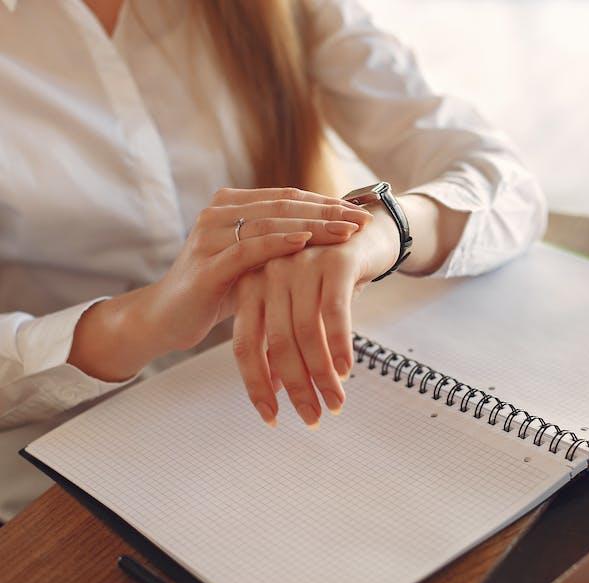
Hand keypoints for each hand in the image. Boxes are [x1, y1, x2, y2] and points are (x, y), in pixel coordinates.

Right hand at [148, 188, 371, 353]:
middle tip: (362, 220)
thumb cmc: (217, 291)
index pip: (288, 198)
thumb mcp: (254, 263)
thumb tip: (333, 239)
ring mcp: (210, 235)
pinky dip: (279, 244)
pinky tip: (306, 242)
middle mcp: (219, 213)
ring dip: (313, 226)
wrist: (166, 318)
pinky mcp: (207, 264)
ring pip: (270, 223)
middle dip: (327, 212)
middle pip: (284, 205)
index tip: (361, 213)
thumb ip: (281, 245)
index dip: (326, 203)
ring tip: (346, 231)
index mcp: (231, 206)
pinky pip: (249, 249)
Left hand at [230, 201, 399, 427]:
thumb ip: (281, 341)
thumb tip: (273, 387)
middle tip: (312, 417)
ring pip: (306, 332)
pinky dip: (340, 346)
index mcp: (251, 286)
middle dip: (295, 387)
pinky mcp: (334, 261)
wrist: (366, 233)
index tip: (271, 417)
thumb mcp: (299, 307)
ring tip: (334, 402)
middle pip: (275, 343)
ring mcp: (301, 264)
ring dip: (321, 374)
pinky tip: (346, 371)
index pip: (244, 345)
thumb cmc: (328, 277)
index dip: (256, 385)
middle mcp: (270, 273)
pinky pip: (334, 312)